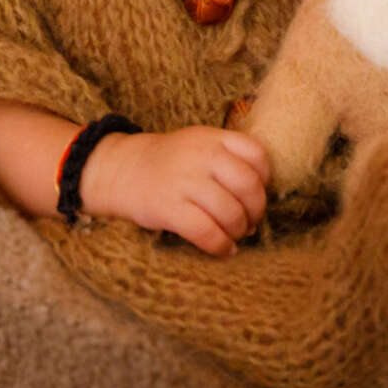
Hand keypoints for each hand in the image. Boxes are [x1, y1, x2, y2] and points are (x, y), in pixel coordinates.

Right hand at [82, 126, 269, 257]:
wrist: (122, 170)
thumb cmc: (170, 163)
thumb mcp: (199, 144)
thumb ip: (229, 158)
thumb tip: (260, 199)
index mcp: (212, 138)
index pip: (256, 153)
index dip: (265, 178)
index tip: (257, 192)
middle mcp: (201, 156)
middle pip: (249, 186)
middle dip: (256, 210)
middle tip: (250, 221)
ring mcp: (184, 181)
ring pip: (230, 212)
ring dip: (239, 230)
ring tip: (234, 235)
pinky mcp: (168, 208)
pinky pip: (206, 232)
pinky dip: (221, 246)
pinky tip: (223, 249)